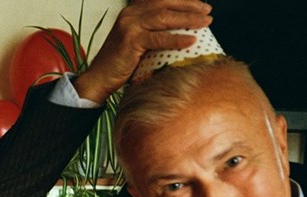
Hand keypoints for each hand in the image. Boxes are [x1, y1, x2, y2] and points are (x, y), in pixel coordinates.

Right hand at [76, 0, 212, 101]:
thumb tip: (182, 32)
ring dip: (188, 20)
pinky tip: (191, 41)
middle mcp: (130, 14)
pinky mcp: (130, 40)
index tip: (201, 6)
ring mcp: (129, 26)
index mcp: (132, 12)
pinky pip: (159, 38)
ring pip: (164, 18)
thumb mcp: (138, 43)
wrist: (98, 78)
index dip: (183, 1)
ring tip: (205, 23)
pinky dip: (176, 39)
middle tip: (208, 12)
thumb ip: (154, 33)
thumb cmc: (120, 64)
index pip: (162, 0)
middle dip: (189, 7)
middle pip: (165, 4)